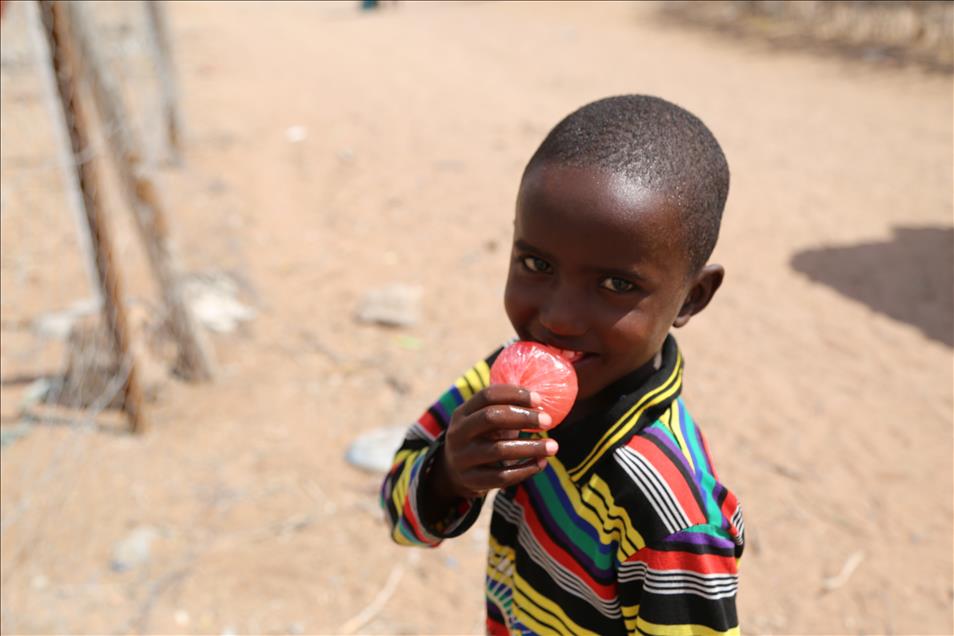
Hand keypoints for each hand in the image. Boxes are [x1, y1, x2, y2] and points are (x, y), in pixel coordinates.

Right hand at [439, 384, 558, 499]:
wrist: (453, 472)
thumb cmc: (480, 438)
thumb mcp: (483, 421)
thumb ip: (505, 410)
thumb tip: (540, 403)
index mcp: (462, 413)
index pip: (487, 396)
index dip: (514, 394)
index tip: (538, 399)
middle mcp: (458, 433)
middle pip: (491, 418)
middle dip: (523, 417)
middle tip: (547, 421)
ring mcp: (463, 458)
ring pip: (499, 450)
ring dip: (531, 447)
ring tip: (553, 446)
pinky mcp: (472, 480)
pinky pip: (503, 476)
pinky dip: (526, 469)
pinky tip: (541, 463)